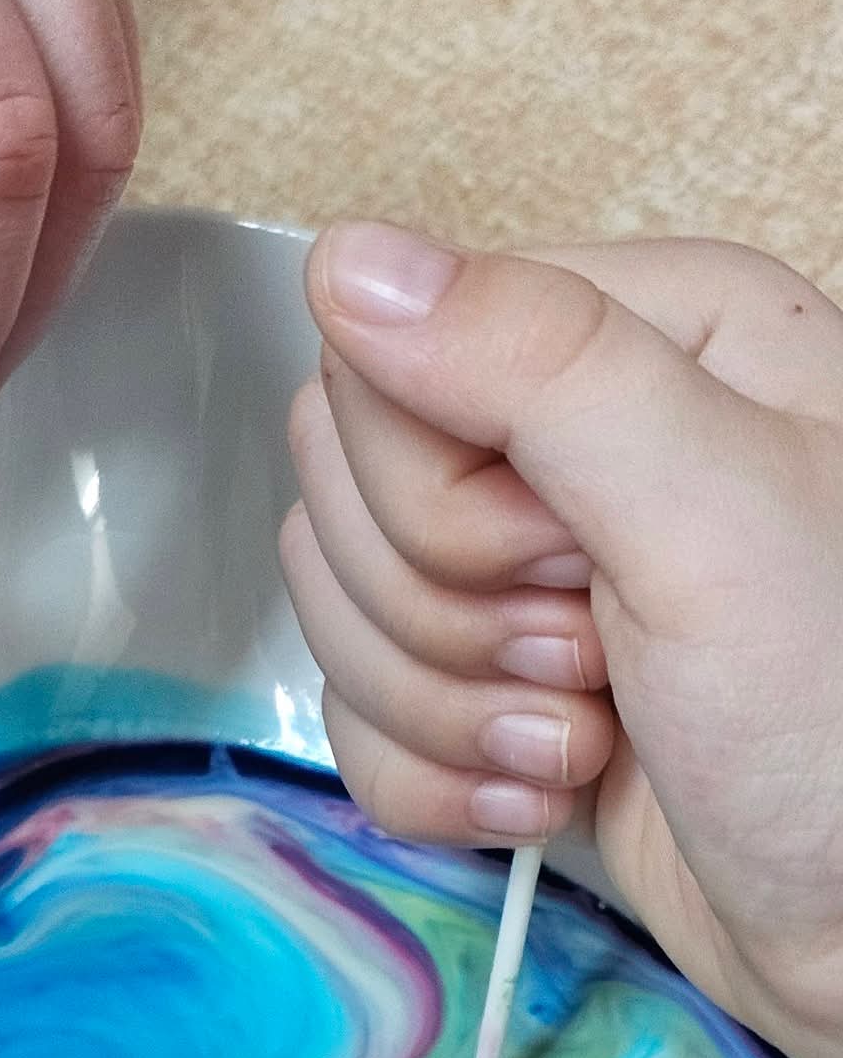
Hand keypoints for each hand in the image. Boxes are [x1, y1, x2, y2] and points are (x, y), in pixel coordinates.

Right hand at [283, 222, 842, 1057]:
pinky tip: (548, 795)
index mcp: (643, 337)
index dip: (437, 496)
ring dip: (450, 711)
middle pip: (348, 493)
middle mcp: (574, 439)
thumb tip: (346, 261)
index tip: (567, 564)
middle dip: (446, 618)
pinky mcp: (491, 691)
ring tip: (591, 739)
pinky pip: (357, 716)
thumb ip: (536, 363)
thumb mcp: (715, 516)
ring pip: (343, 611)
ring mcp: (524, 575)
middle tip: (596, 658)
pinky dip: (439, 781)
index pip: (386, 368)